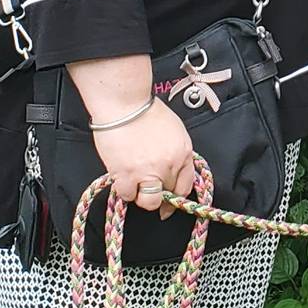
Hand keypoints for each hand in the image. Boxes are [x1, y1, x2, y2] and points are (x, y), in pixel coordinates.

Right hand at [93, 103, 200, 218]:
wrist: (125, 103)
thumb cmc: (145, 110)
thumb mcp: (173, 130)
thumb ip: (175, 152)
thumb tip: (170, 168)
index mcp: (183, 153)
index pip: (185, 185)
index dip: (176, 198)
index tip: (169, 204)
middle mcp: (169, 165)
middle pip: (168, 195)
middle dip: (158, 195)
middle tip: (146, 189)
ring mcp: (148, 172)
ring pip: (149, 202)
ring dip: (141, 196)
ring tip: (134, 184)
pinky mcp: (127, 175)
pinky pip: (128, 196)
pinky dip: (124, 190)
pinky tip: (121, 177)